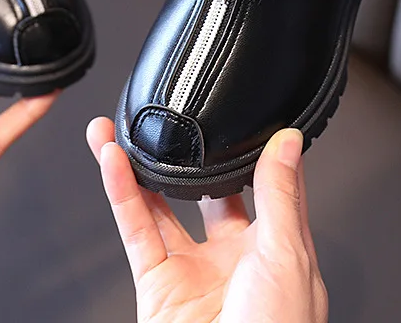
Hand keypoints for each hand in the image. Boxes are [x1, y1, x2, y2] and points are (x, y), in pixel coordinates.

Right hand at [87, 119, 327, 322]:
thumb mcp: (287, 257)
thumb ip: (280, 196)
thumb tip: (288, 143)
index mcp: (277, 253)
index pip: (268, 189)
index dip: (256, 153)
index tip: (247, 117)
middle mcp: (234, 259)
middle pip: (207, 193)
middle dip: (191, 159)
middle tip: (177, 121)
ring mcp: (194, 270)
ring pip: (161, 205)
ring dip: (139, 165)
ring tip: (120, 128)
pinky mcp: (158, 283)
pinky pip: (136, 228)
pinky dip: (121, 191)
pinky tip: (112, 159)